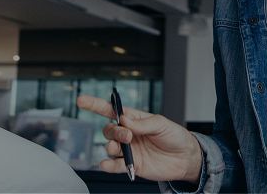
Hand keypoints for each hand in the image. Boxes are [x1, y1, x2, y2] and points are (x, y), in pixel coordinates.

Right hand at [77, 95, 203, 182]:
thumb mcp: (161, 124)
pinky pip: (114, 165)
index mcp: (134, 119)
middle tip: (128, 135)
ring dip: (111, 146)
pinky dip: (108, 165)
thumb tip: (124, 120)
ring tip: (122, 147)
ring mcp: (129, 150)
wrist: (185, 158)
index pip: (111, 110)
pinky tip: (107, 164)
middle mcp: (128, 134)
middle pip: (109, 130)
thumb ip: (142, 123)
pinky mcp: (131, 165)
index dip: (94, 105)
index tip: (81, 101)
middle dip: (114, 131)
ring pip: (109, 147)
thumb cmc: (175, 136)